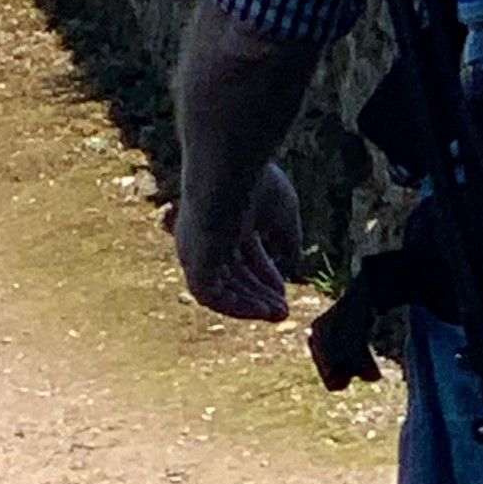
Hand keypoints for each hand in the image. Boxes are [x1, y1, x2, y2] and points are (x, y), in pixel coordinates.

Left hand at [171, 161, 305, 320]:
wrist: (230, 169)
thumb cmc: (257, 183)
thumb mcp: (284, 214)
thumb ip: (288, 240)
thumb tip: (291, 266)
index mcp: (223, 215)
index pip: (242, 253)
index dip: (263, 274)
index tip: (283, 290)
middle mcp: (205, 234)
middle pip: (232, 273)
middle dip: (259, 293)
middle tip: (284, 312)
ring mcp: (195, 248)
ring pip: (222, 286)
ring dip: (251, 303)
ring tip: (279, 314)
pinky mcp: (191, 260)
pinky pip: (210, 294)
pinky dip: (236, 305)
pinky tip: (261, 310)